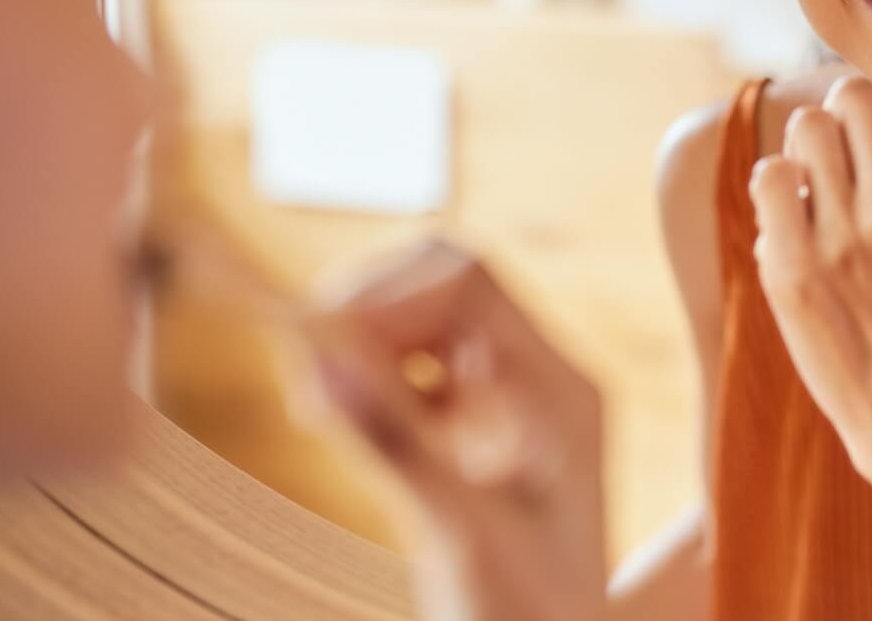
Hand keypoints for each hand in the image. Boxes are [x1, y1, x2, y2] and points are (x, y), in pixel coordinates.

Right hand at [304, 238, 606, 620]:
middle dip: (370, 312)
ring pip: (425, 327)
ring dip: (365, 346)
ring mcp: (507, 408)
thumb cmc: (524, 617)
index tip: (324, 346)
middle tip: (312, 374)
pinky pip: (415, 374)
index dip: (388, 295)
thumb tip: (316, 351)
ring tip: (317, 405)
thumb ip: (391, 441)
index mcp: (560, 391)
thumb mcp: (458, 533)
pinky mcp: (472, 438)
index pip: (470, 283)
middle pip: (447, 288)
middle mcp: (539, 385)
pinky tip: (338, 419)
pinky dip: (370, 383)